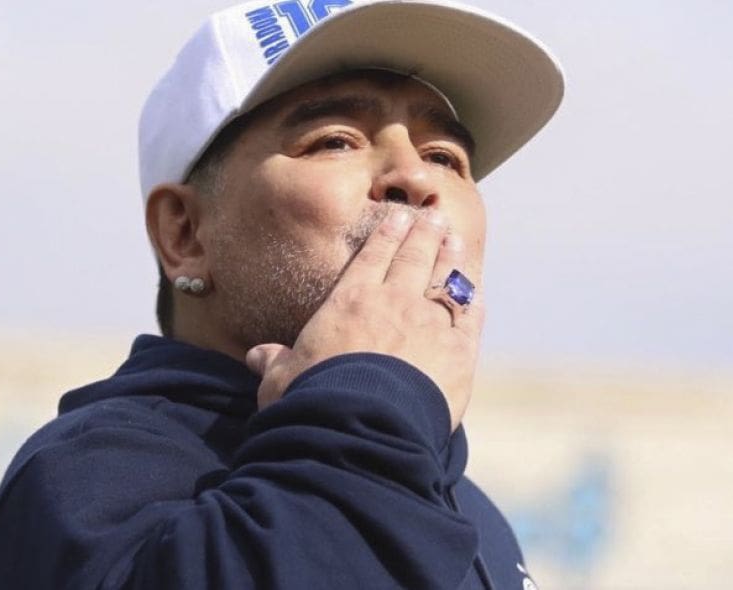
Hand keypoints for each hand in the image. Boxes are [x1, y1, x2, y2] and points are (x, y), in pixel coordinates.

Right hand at [245, 210, 483, 431]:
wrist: (363, 426)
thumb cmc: (315, 400)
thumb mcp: (283, 380)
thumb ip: (276, 362)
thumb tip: (256, 356)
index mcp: (350, 301)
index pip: (372, 258)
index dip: (386, 235)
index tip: (398, 216)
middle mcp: (393, 302)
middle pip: (412, 258)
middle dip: (424, 234)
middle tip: (435, 216)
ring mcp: (430, 323)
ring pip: (444, 280)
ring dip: (449, 258)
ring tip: (455, 240)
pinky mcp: (459, 351)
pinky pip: (470, 318)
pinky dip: (472, 302)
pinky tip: (476, 292)